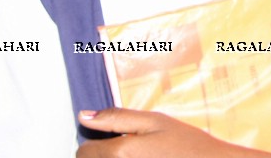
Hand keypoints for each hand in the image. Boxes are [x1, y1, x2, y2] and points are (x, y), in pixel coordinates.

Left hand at [75, 109, 270, 157]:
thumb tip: (84, 116)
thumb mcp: (154, 121)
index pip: (84, 152)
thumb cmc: (186, 144)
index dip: (94, 143)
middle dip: (102, 155)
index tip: (109, 140)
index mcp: (121, 152)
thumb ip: (117, 118)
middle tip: (126, 149)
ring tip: (136, 155)